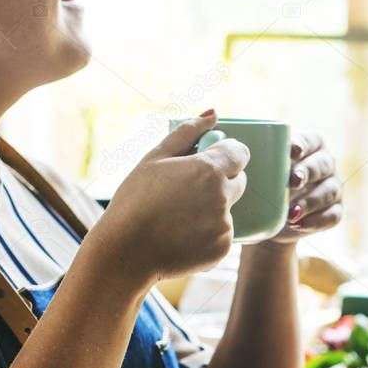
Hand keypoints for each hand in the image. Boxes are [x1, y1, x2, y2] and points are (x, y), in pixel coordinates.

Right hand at [94, 112, 248, 288]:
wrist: (126, 252)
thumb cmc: (135, 201)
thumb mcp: (154, 158)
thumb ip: (186, 133)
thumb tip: (213, 114)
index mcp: (208, 170)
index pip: (240, 154)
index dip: (226, 155)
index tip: (212, 159)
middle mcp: (222, 198)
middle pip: (238, 182)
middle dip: (221, 182)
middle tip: (188, 191)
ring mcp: (224, 226)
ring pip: (227, 211)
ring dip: (211, 212)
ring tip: (178, 219)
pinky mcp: (222, 250)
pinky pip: (221, 237)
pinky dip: (207, 237)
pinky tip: (181, 237)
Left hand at [267, 131, 343, 245]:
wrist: (270, 222)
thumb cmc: (264, 187)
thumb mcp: (258, 172)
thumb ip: (256, 160)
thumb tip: (237, 152)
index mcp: (310, 146)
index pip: (310, 140)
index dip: (303, 144)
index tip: (292, 151)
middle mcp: (325, 164)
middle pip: (322, 164)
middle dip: (307, 172)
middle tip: (293, 181)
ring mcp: (333, 188)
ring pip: (329, 191)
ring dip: (310, 202)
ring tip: (291, 213)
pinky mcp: (335, 211)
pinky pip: (332, 216)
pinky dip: (316, 221)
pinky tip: (299, 224)